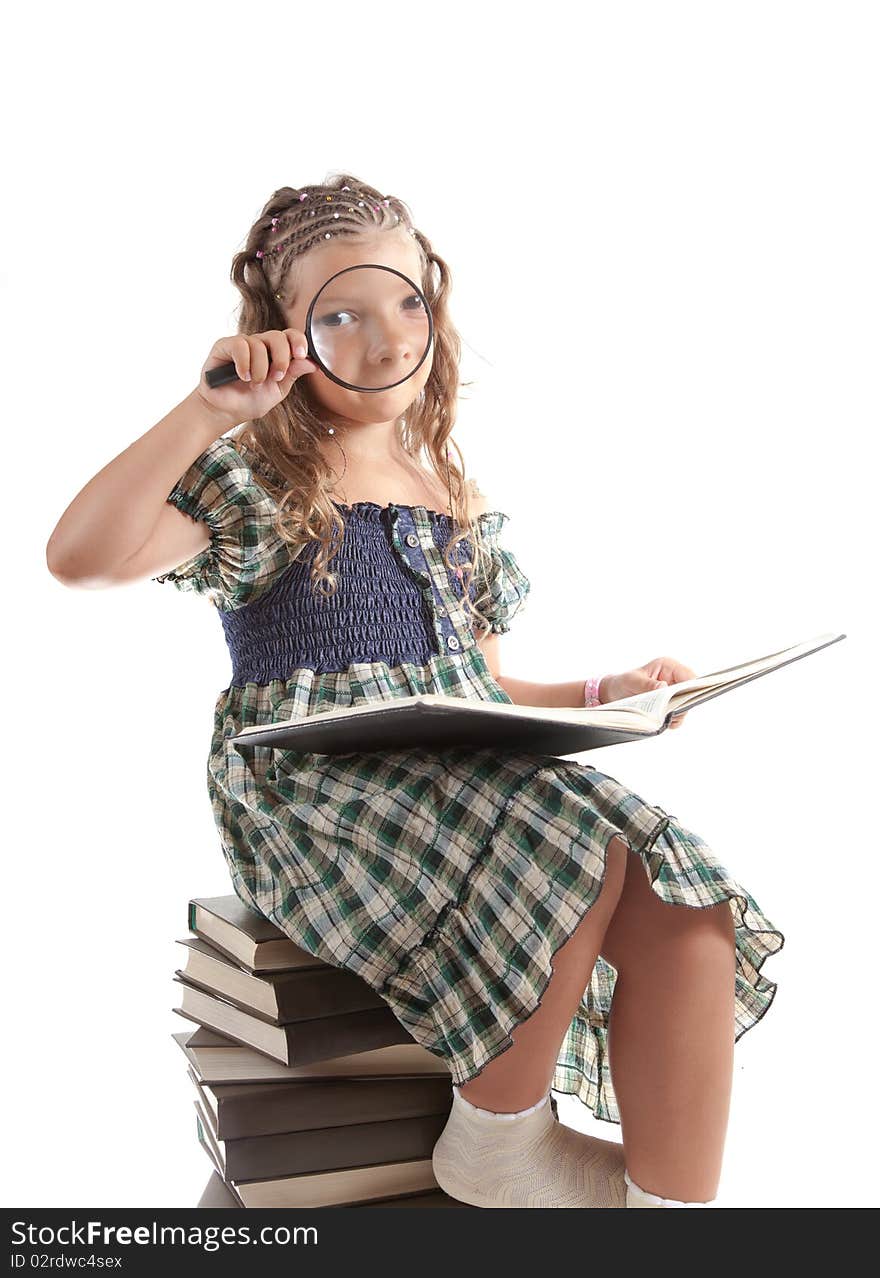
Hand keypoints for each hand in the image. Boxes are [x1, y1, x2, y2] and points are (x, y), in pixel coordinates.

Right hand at [197, 328, 317, 429]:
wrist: (226, 412)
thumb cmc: (250, 401)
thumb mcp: (278, 390)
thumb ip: (293, 374)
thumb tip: (312, 362)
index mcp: (274, 353)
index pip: (290, 336)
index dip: (298, 341)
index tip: (301, 355)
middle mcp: (259, 345)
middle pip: (277, 336)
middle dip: (281, 358)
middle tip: (276, 377)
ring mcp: (242, 344)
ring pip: (259, 344)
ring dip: (260, 369)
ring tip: (254, 383)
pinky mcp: (224, 346)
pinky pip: (240, 345)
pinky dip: (244, 363)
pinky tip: (243, 376)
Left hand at [600, 656, 697, 729]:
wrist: (616, 694)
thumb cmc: (624, 682)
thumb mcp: (632, 681)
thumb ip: (647, 684)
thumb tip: (664, 687)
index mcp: (668, 667)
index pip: (689, 676)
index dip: (692, 687)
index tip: (684, 698)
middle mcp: (675, 680)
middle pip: (691, 693)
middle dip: (682, 703)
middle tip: (668, 710)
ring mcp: (674, 694)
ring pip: (686, 707)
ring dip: (675, 713)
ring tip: (660, 716)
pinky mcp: (671, 706)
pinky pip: (678, 717)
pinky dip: (671, 721)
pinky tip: (660, 721)